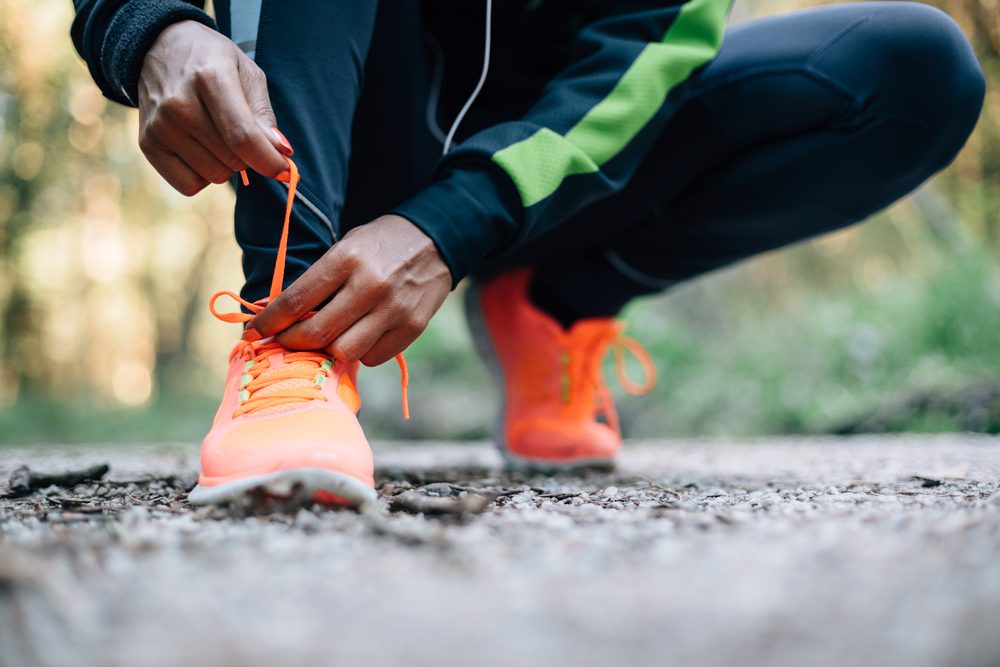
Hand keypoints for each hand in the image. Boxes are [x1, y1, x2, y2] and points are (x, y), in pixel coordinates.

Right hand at [137, 20, 292, 195]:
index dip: (269, 161)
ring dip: (225, 164)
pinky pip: (189, 185)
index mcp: (210, 77)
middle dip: (248, 155)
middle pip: (233, 160)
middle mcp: (179, 104)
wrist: (158, 46)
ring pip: (215, 176)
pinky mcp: (147, 144)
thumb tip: (281, 152)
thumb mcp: (247, 73)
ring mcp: (159, 126)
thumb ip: (264, 115)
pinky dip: (202, 175)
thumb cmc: (212, 61)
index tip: (284, 170)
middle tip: (237, 131)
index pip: (243, 137)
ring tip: (214, 134)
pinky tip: (198, 150)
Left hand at [245, 216, 452, 365]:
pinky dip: (360, 353)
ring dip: (329, 350)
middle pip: (317, 333)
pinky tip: (359, 337)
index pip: (296, 300)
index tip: (253, 333)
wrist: (437, 239)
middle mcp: (370, 285)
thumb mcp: (346, 247)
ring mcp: (394, 309)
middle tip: (283, 341)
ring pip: (345, 352)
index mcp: (347, 259)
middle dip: (291, 342)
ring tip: (326, 338)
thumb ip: (318, 280)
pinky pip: (374, 357)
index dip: (269, 322)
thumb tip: (279, 315)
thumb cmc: (381, 244)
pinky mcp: (413, 327)